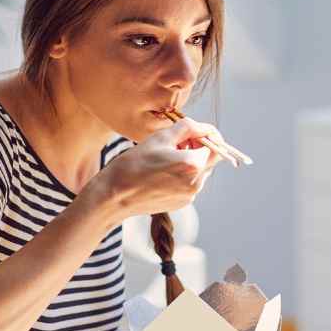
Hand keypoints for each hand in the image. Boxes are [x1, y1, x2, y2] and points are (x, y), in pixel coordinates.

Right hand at [95, 117, 223, 218]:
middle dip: (198, 147)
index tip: (192, 131)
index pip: (215, 145)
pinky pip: (190, 183)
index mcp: (193, 165)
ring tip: (166, 157)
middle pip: (209, 159)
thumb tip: (205, 127)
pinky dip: (183, 174)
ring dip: (190, 160)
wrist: (116, 194)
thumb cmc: (135, 163)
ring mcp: (190, 196)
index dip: (205, 135)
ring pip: (200, 171)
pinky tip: (163, 171)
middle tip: (177, 141)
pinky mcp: (182, 203)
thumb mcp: (161, 137)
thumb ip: (188, 128)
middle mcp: (196, 183)